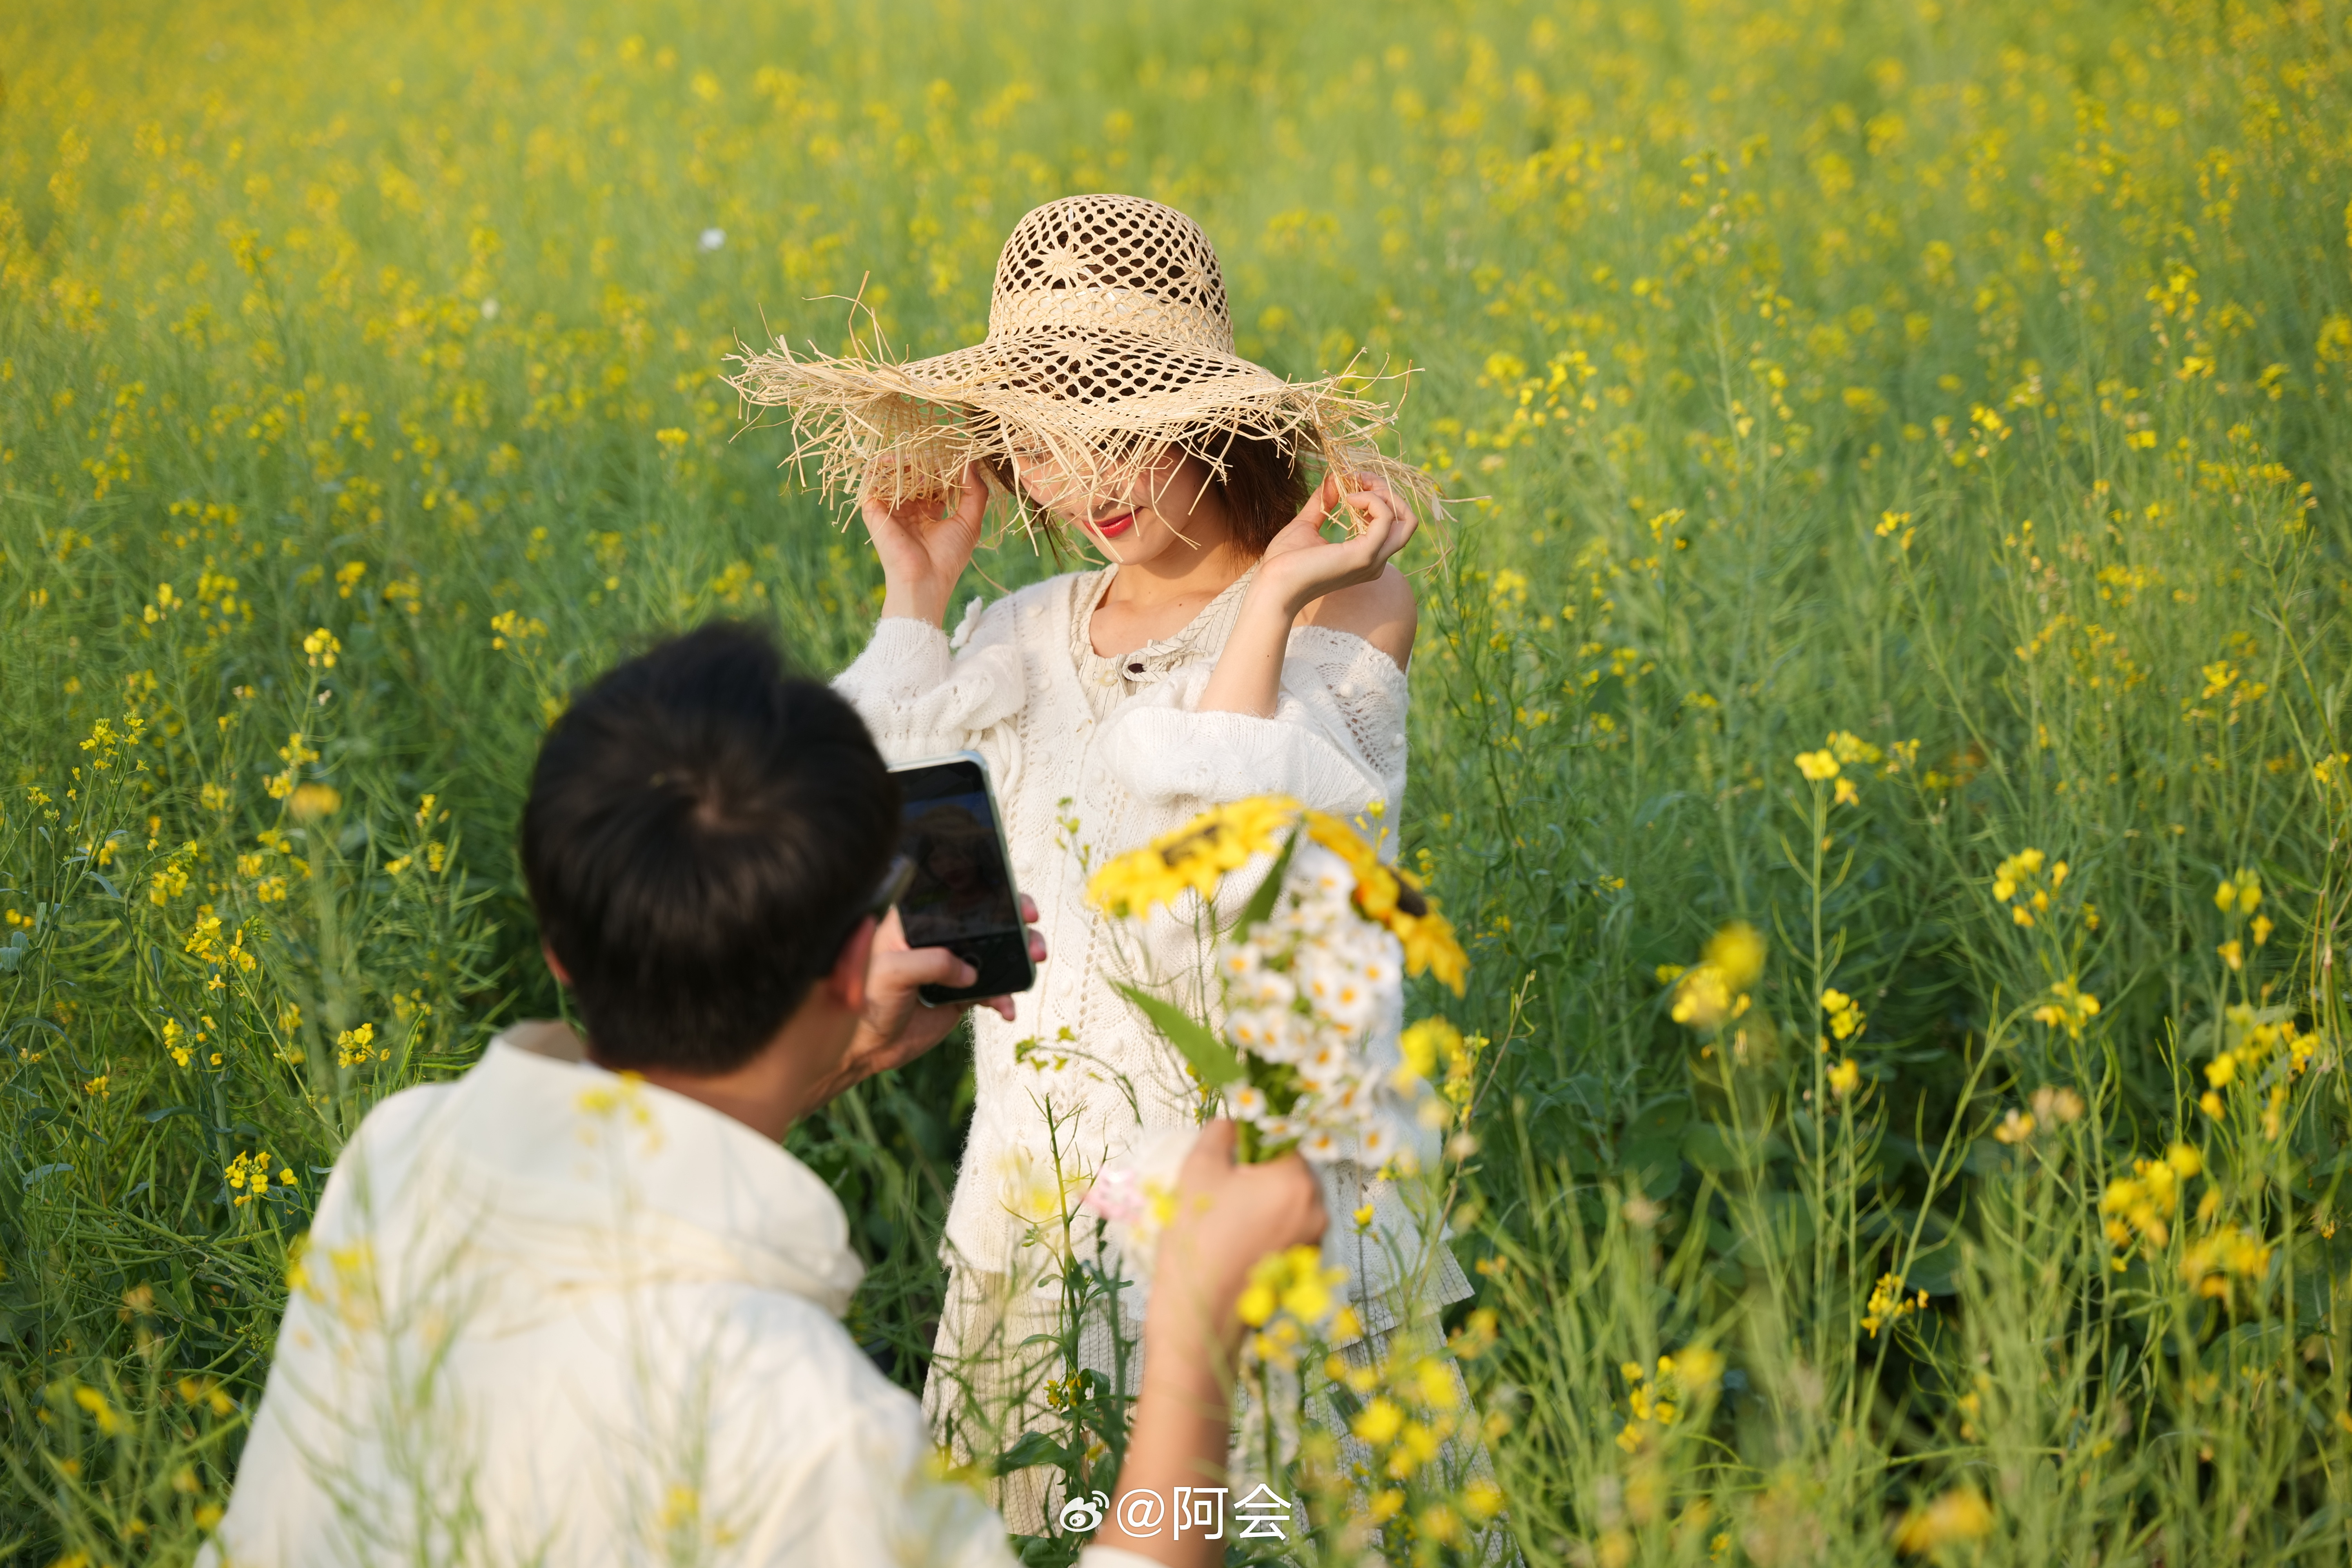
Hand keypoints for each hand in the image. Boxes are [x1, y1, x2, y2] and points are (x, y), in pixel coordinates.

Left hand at [830, 900, 1046, 1088]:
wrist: (867, 1047)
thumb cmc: (867, 1001)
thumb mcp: (892, 972)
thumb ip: (932, 963)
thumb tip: (971, 972)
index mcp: (916, 924)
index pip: (957, 901)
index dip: (988, 897)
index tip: (1015, 904)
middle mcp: (937, 941)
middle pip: (984, 925)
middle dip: (1015, 928)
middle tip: (1031, 939)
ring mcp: (952, 967)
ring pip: (995, 956)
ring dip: (1017, 961)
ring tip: (1030, 968)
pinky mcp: (961, 994)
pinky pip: (992, 991)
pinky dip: (1004, 998)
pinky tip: (1006, 1009)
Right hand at [863, 459, 989, 624]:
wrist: (923, 581)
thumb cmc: (949, 557)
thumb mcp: (970, 521)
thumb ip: (974, 491)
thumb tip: (971, 461)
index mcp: (930, 513)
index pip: (934, 481)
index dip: (943, 466)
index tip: (954, 452)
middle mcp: (910, 509)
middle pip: (913, 475)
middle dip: (924, 460)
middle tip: (933, 447)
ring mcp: (891, 509)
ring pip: (895, 474)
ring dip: (904, 461)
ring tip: (916, 454)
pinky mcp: (874, 510)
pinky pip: (873, 482)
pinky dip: (882, 468)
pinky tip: (897, 460)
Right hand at [1146, 1121, 1326, 1357]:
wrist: (1197, 1319)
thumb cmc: (1196, 1242)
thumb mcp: (1197, 1172)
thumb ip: (1219, 1134)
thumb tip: (1233, 1122)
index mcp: (1296, 1180)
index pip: (1284, 1139)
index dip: (1255, 1140)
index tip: (1230, 1151)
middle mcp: (1317, 1209)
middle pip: (1291, 1171)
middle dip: (1260, 1171)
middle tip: (1222, 1185)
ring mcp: (1314, 1241)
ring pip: (1290, 1201)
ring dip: (1264, 1199)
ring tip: (1225, 1214)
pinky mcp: (1304, 1266)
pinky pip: (1289, 1229)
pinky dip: (1268, 1226)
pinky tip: (1235, 1239)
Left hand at [1251, 471, 1417, 618]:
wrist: (1273, 585)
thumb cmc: (1285, 562)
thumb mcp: (1307, 524)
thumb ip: (1324, 502)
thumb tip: (1334, 479)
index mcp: (1366, 555)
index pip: (1392, 522)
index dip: (1377, 494)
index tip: (1354, 479)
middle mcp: (1376, 561)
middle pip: (1406, 520)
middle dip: (1387, 492)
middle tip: (1361, 479)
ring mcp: (1373, 560)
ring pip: (1405, 520)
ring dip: (1383, 494)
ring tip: (1355, 488)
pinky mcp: (1364, 555)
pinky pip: (1385, 519)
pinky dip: (1371, 501)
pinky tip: (1349, 499)